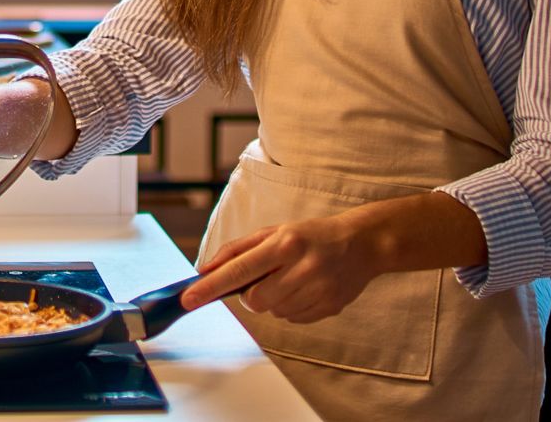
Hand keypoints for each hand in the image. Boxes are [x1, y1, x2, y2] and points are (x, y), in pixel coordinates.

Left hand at [180, 215, 379, 323]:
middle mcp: (301, 266)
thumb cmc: (311, 235)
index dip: (211, 286)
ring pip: (274, 312)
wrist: (361, 244)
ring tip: (292, 280)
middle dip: (252, 295)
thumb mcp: (275, 231)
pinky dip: (291, 308)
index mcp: (284, 243)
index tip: (189, 298)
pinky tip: (305, 289)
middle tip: (266, 280)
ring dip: (274, 301)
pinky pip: (293, 320)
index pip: (239, 269)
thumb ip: (238, 250)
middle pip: (256, 300)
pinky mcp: (329, 307)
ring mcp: (317, 289)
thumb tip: (206, 269)